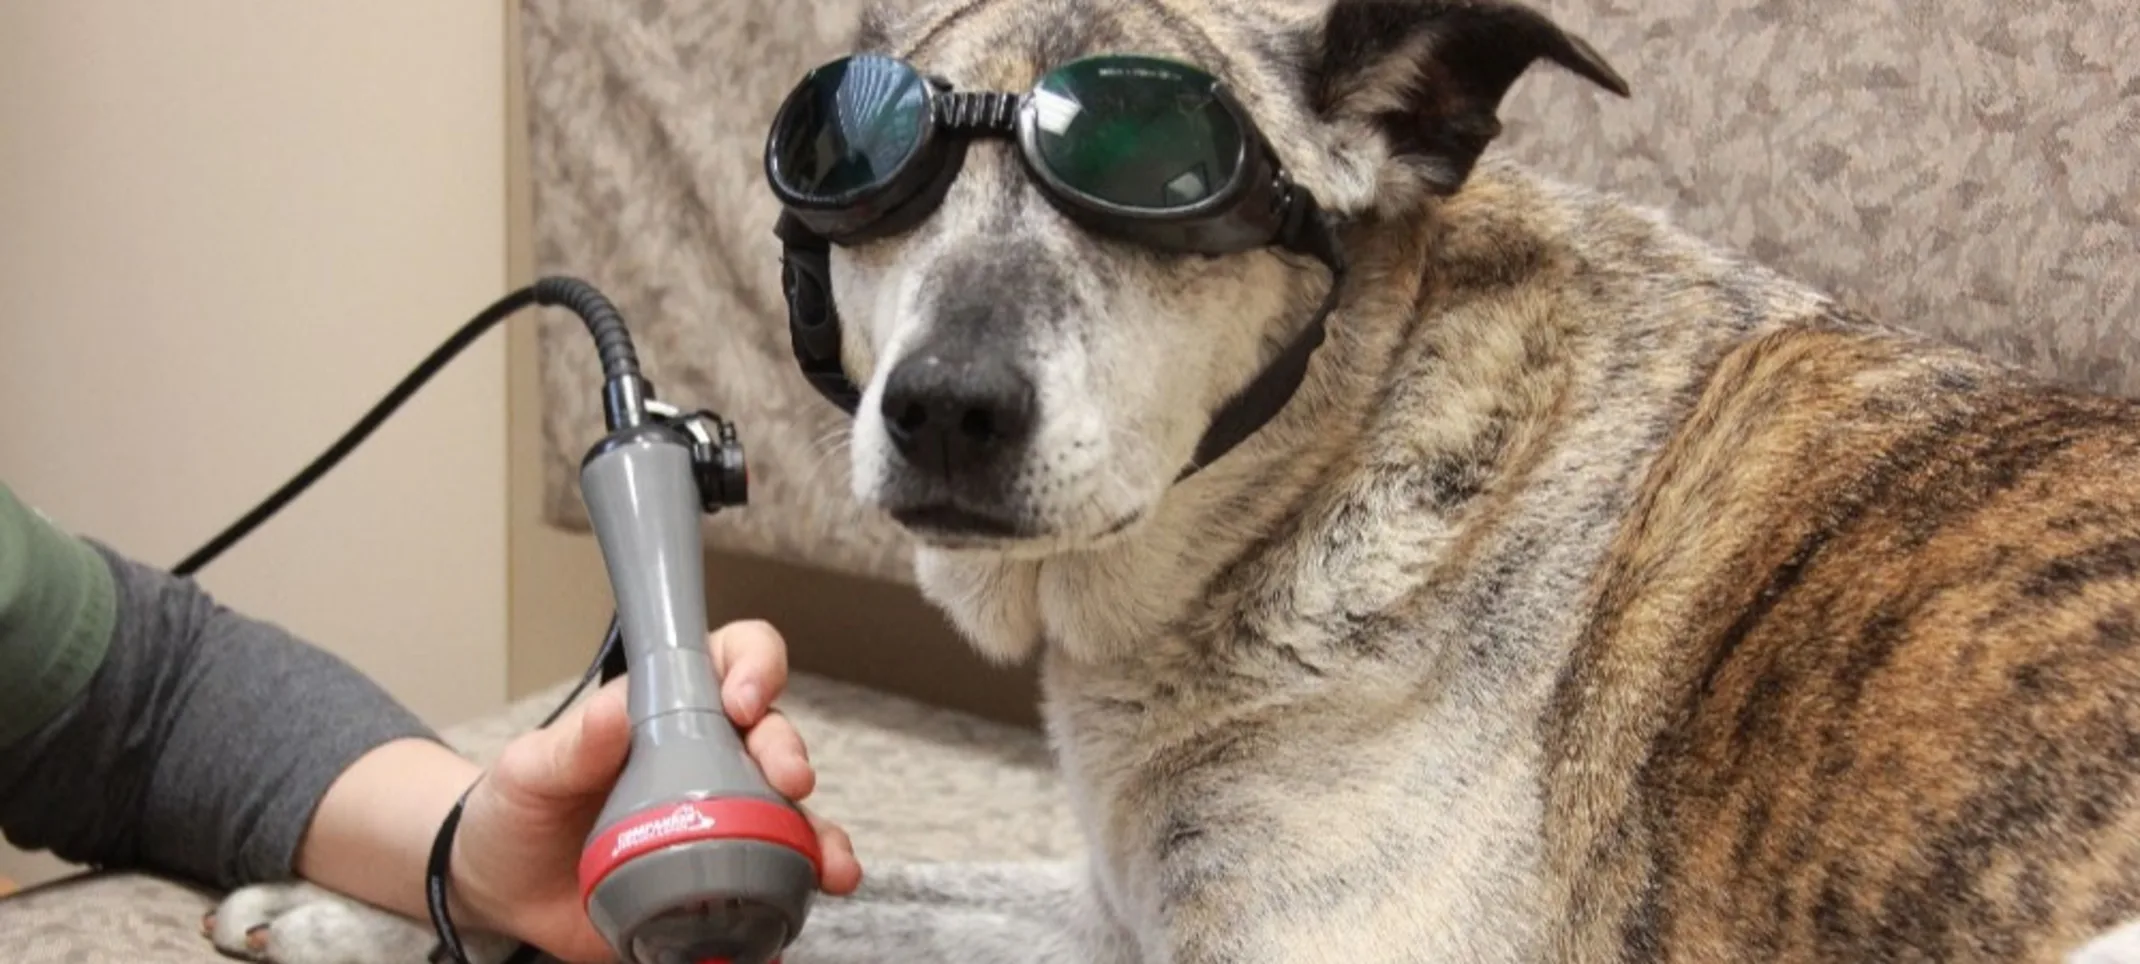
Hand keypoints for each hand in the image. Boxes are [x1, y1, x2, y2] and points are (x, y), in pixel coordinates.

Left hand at [447, 620, 861, 962]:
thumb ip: (571, 744)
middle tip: (790, 781)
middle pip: (774, 737)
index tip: (744, 700)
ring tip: (831, 867)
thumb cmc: (518, 807)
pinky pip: (767, 886)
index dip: (754, 666)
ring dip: (821, 838)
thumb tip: (612, 712)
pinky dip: (790, 904)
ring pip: (791, 816)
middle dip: (792, 753)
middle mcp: (709, 757)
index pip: (733, 659)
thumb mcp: (530, 768)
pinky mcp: (715, 879)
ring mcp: (720, 819)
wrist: (502, 888)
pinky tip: (791, 925)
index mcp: (670, 708)